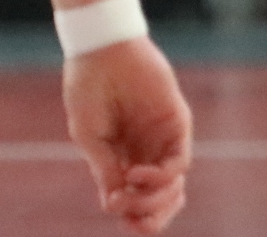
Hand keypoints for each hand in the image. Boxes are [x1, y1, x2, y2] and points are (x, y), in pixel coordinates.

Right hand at [64, 37, 190, 232]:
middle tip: (136, 224)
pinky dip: (161, 177)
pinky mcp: (178, 126)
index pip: (135, 196)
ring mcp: (163, 140)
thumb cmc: (87, 86)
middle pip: (160, 199)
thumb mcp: (88, 134)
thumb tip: (115, 206)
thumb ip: (104, 168)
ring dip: (157, 201)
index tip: (116, 211)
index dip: (131, 213)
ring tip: (134, 194)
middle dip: (152, 217)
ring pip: (174, 188)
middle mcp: (146, 152)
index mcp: (121, 156)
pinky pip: (179, 163)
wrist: (103, 47)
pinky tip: (136, 173)